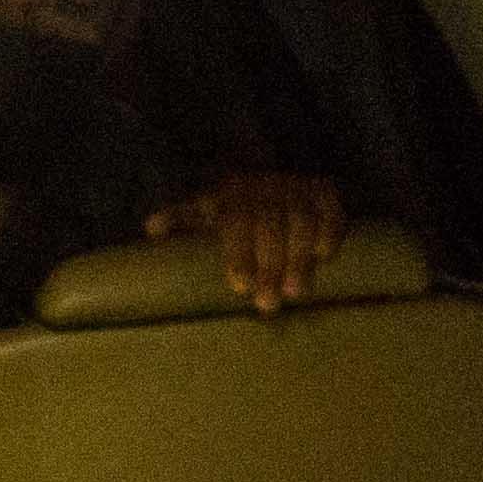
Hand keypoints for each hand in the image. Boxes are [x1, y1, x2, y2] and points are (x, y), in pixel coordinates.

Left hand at [141, 169, 349, 312]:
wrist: (275, 177)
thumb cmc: (234, 209)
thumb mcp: (205, 211)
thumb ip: (181, 219)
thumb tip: (151, 228)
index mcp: (232, 195)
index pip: (235, 221)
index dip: (238, 254)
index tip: (240, 286)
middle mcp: (265, 188)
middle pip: (268, 225)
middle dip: (269, 265)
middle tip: (267, 304)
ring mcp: (296, 189)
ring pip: (300, 220)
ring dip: (298, 257)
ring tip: (295, 293)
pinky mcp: (325, 192)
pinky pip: (331, 211)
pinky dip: (329, 232)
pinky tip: (324, 256)